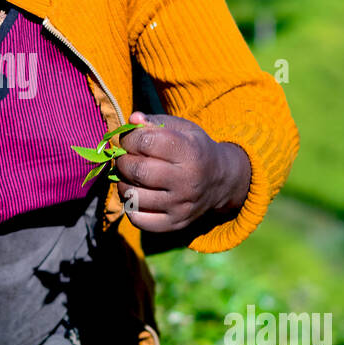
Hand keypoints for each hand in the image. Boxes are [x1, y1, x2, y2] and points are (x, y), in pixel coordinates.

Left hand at [113, 111, 251, 234]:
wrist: (221, 181)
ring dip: (123, 183)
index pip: (146, 142)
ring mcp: (181, 206)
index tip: (129, 140)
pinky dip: (129, 206)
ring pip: (134, 196)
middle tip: (124, 158)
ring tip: (129, 176)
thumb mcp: (182, 129)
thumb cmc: (194, 149)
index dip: (130, 139)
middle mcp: (187, 181)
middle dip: (122, 161)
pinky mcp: (174, 224)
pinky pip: (138, 219)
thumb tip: (132, 120)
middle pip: (138, 171)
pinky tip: (136, 194)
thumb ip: (155, 122)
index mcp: (190, 152)